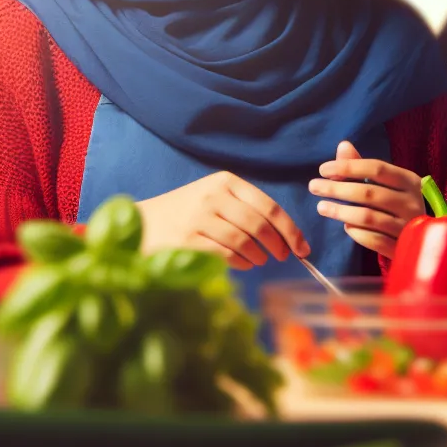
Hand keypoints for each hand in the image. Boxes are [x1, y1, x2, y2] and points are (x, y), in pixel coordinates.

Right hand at [137, 171, 309, 269]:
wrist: (143, 222)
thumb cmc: (186, 212)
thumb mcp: (214, 197)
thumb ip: (245, 208)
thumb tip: (286, 235)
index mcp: (225, 181)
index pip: (269, 206)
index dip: (290, 229)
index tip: (302, 247)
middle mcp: (213, 196)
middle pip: (259, 225)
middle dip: (278, 245)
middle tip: (284, 256)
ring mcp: (199, 217)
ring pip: (244, 242)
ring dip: (259, 256)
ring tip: (260, 260)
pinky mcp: (188, 239)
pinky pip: (226, 255)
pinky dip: (241, 263)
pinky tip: (245, 264)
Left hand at [309, 141, 428, 258]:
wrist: (423, 239)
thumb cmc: (398, 205)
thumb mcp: (387, 184)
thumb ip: (364, 166)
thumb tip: (343, 146)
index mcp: (409, 181)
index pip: (376, 168)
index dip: (347, 167)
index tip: (323, 169)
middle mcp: (411, 202)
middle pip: (369, 193)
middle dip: (337, 189)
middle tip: (314, 187)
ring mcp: (408, 227)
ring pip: (368, 217)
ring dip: (340, 211)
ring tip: (321, 207)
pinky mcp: (401, 248)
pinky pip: (373, 240)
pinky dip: (356, 233)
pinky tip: (346, 227)